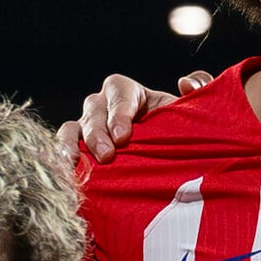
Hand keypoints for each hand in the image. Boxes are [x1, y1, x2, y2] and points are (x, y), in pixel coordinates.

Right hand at [61, 70, 205, 171]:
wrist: (166, 164)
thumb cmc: (177, 134)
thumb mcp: (190, 114)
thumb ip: (199, 91)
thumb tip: (185, 84)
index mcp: (130, 93)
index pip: (118, 91)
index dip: (119, 111)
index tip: (124, 136)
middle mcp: (104, 106)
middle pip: (93, 110)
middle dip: (97, 133)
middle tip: (107, 156)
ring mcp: (87, 129)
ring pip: (72, 128)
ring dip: (72, 145)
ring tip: (74, 164)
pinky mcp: (78, 151)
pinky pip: (63, 150)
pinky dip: (61, 160)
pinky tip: (66, 176)